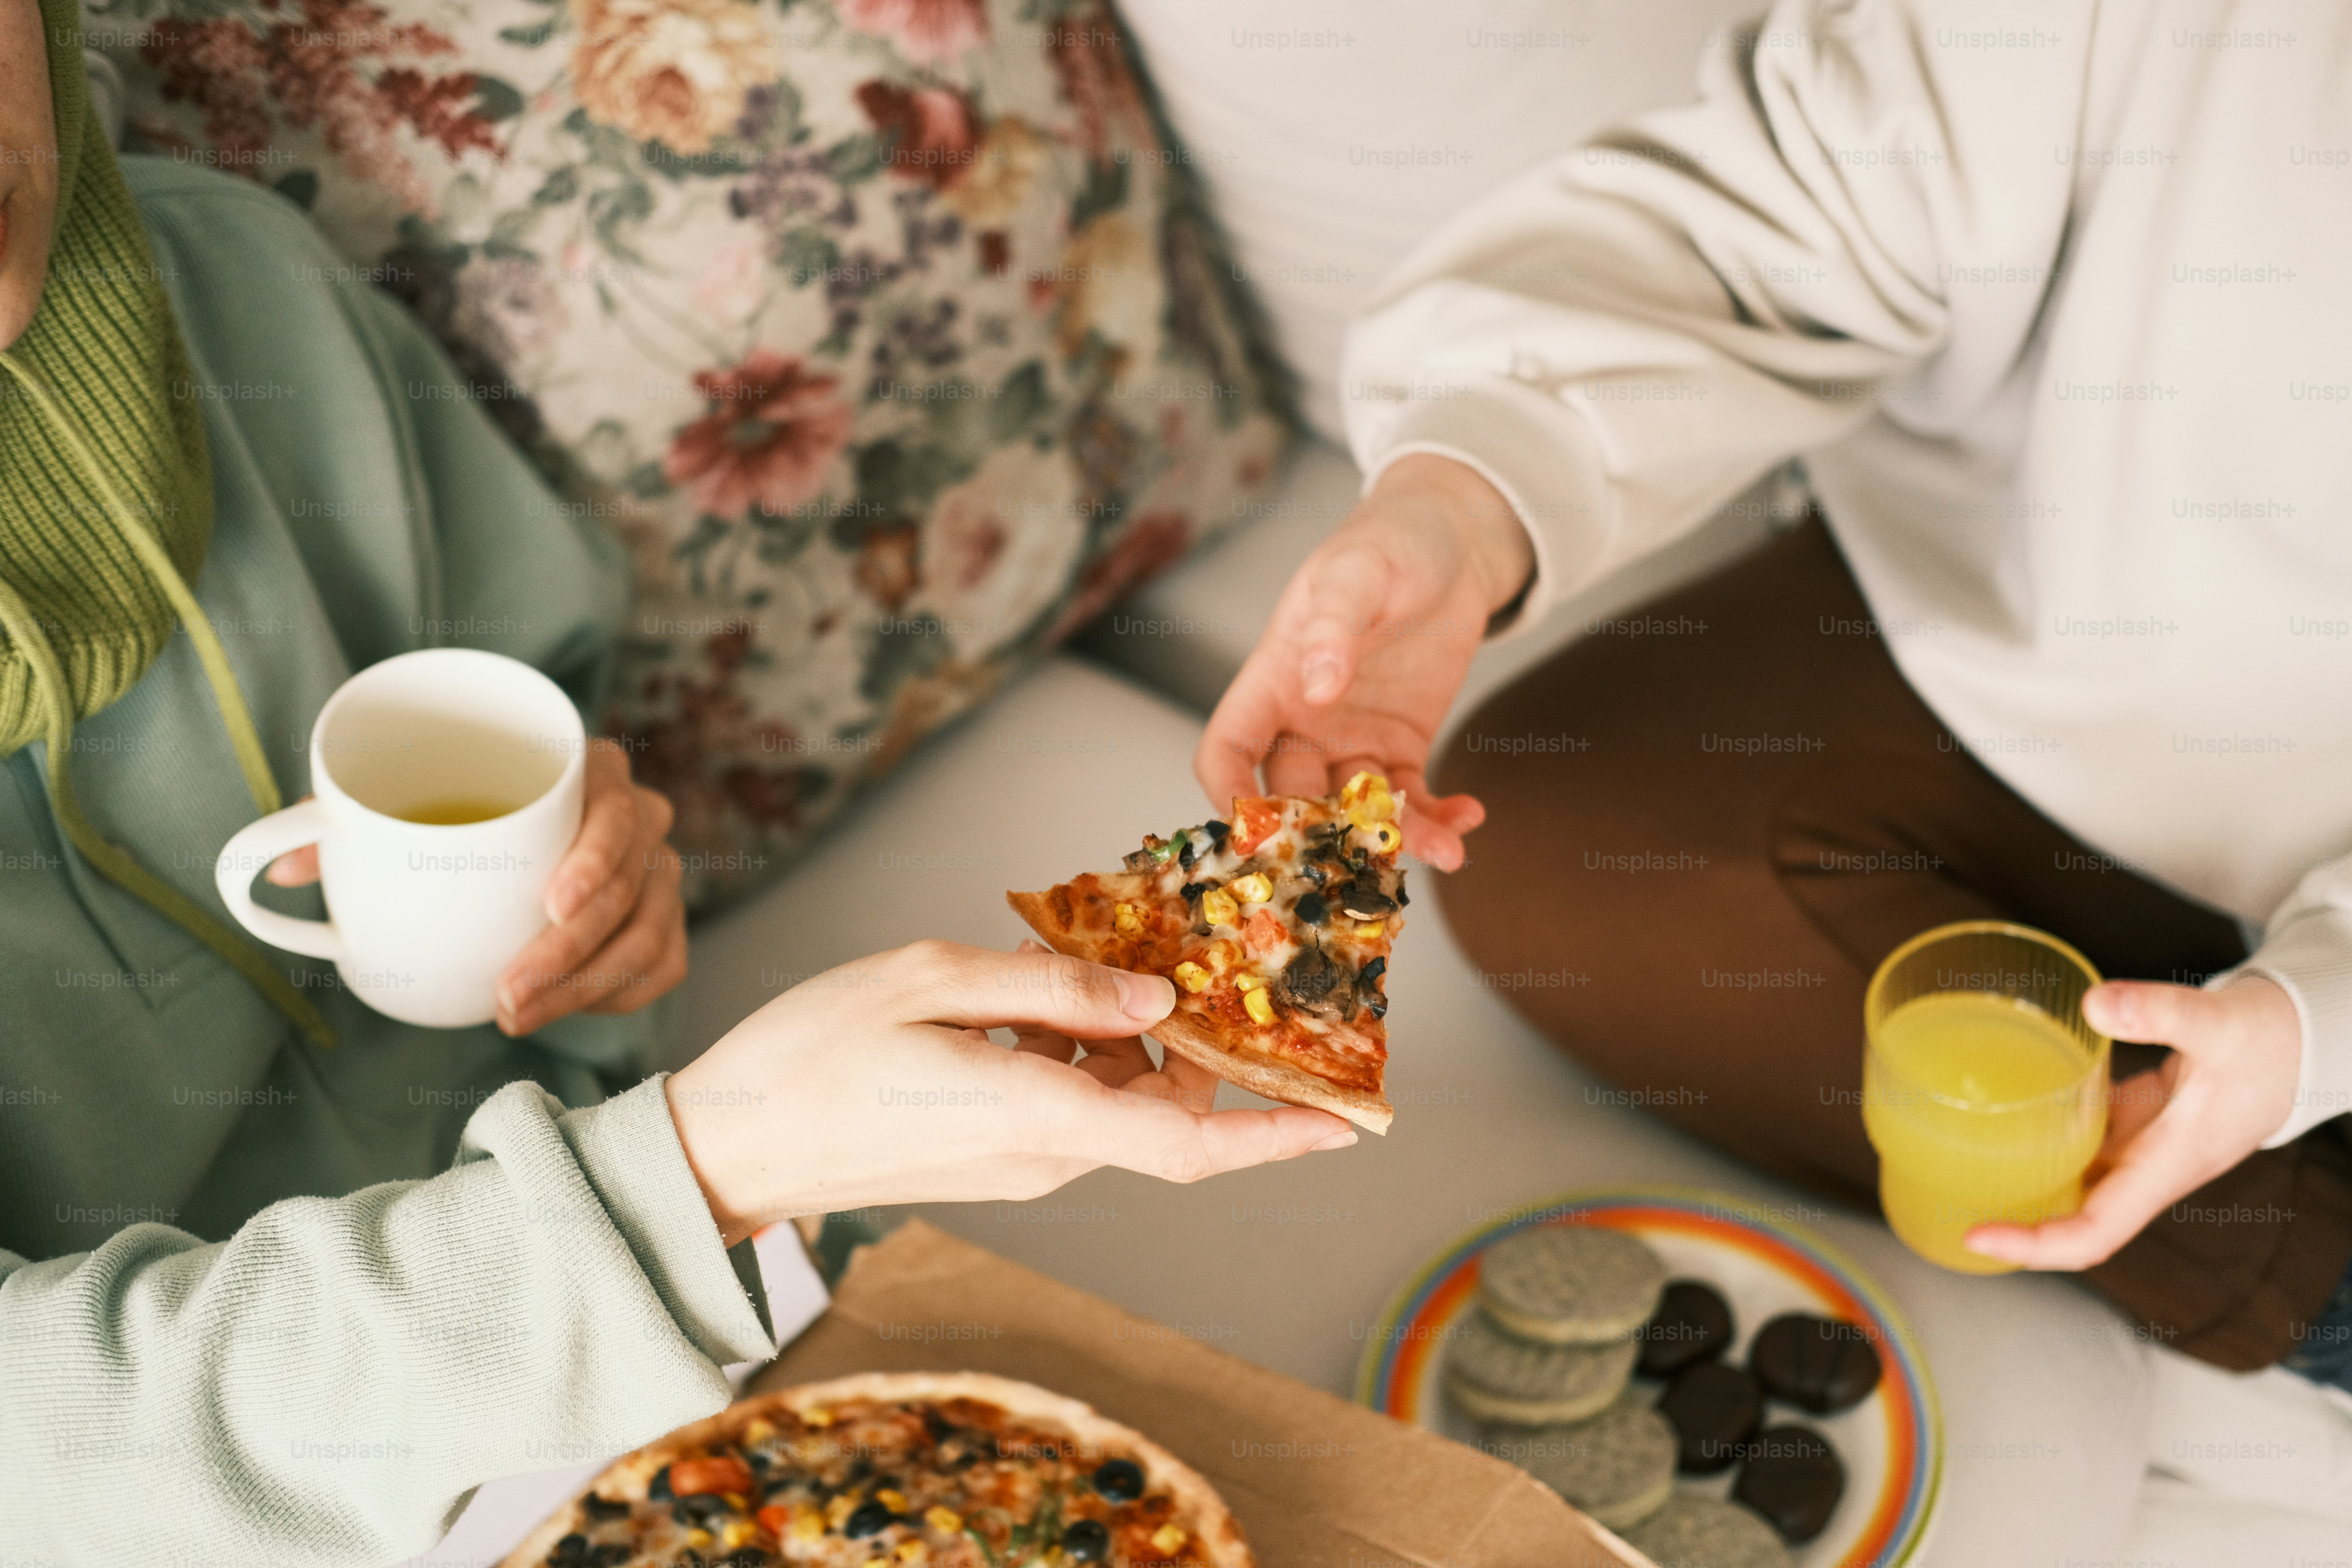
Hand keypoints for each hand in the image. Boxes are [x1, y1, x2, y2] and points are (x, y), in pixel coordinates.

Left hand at [267, 739, 687, 1033]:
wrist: (515, 829)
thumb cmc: (458, 805)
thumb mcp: (405, 802)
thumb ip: (350, 823)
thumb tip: (281, 869)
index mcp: (591, 773)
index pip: (615, 810)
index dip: (594, 857)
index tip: (549, 903)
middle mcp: (640, 819)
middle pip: (630, 886)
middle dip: (569, 950)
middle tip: (508, 994)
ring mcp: (660, 872)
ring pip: (647, 936)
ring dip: (584, 985)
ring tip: (516, 1015)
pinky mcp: (662, 921)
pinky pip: (660, 966)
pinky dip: (616, 995)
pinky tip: (561, 1009)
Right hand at [662, 939, 1357, 1244]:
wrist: (730, 1140)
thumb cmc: (814, 1054)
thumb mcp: (933, 981)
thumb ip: (1052, 987)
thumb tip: (1150, 995)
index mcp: (1036, 1116)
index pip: (1186, 1142)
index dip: (1274, 1132)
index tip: (1346, 1118)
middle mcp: (1044, 1154)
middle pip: (1163, 1104)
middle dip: (1197, 1040)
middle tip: (1202, 956)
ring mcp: (1020, 1160)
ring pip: (1119, 1096)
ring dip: (1129, 1035)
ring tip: (1099, 958)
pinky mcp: (996, 1152)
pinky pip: (1073, 1098)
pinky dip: (1082, 1047)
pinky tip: (1043, 992)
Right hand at [1195, 454, 1532, 869]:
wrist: (1452, 542)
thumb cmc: (1390, 543)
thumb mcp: (1359, 571)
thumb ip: (1335, 623)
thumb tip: (1316, 686)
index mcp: (1273, 680)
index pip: (1227, 748)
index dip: (1229, 793)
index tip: (1251, 832)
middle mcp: (1304, 721)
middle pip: (1294, 798)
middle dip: (1325, 837)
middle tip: (1372, 861)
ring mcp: (1353, 739)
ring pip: (1357, 812)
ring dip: (1398, 839)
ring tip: (1449, 850)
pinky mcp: (1402, 746)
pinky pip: (1411, 799)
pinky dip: (1437, 817)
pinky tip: (1470, 816)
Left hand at [1964, 975, 2301, 1269]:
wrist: (2299, 1042)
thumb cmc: (2269, 1041)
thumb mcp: (2218, 1021)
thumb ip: (2161, 1012)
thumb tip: (2096, 1005)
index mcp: (2167, 1167)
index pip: (2095, 1232)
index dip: (2037, 1244)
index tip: (1979, 1235)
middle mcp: (2149, 1171)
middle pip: (2074, 1222)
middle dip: (2015, 1227)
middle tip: (1947, 1205)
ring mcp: (2141, 1151)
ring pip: (2075, 1187)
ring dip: (2024, 1188)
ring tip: (1955, 1174)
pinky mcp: (2136, 1126)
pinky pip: (2082, 1150)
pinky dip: (2044, 1145)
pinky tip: (2004, 1121)